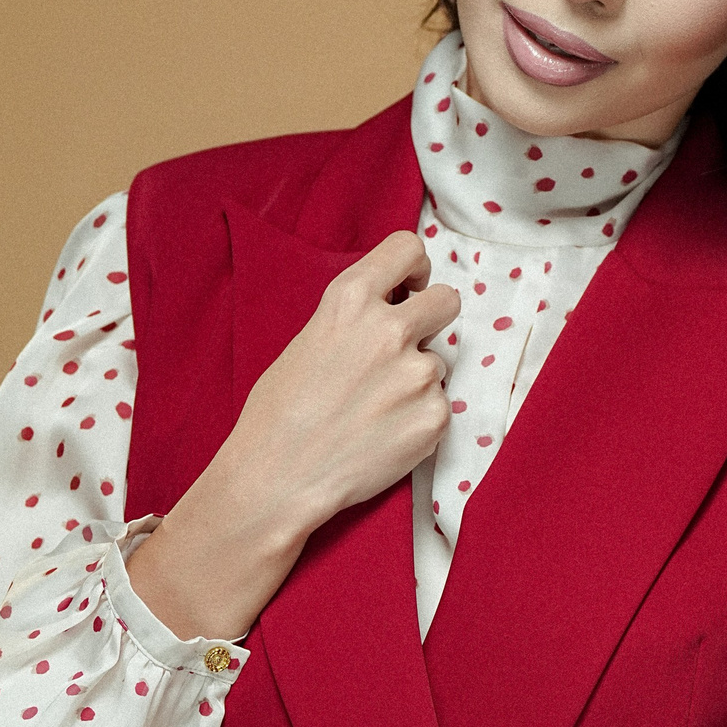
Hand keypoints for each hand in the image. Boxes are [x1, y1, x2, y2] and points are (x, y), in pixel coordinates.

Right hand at [127, 229, 459, 640]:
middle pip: (447, 301)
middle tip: (405, 347)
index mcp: (350, 299)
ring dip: (417, 380)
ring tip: (375, 409)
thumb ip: (356, 320)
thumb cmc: (279, 413)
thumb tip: (396, 311)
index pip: (408, 249)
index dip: (414, 270)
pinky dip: (419, 419)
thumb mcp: (309, 340)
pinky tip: (383, 435)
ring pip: (438, 363)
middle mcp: (390, 329)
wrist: (279, 477)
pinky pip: (439, 406)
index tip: (410, 287)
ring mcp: (417, 374)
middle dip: (432, 320)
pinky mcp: (434, 417)